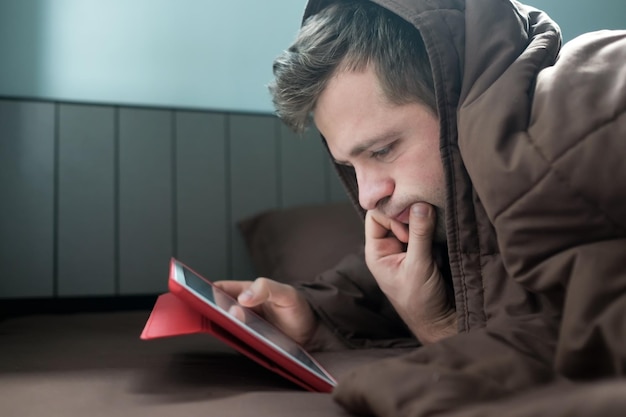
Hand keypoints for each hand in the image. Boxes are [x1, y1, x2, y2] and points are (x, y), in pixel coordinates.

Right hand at [214, 278, 316, 344]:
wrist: (312, 332)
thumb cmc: (297, 307)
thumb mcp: (285, 293)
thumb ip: (266, 288)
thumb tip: (243, 297)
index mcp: (245, 291)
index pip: (219, 289)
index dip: (206, 291)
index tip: (199, 297)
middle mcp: (241, 309)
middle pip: (217, 310)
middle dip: (214, 313)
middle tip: (225, 316)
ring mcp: (244, 327)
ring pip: (225, 328)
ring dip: (226, 329)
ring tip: (239, 328)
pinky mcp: (249, 343)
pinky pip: (237, 342)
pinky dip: (236, 342)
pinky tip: (244, 340)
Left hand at [364, 202, 456, 343]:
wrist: (440, 320)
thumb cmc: (421, 300)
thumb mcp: (418, 266)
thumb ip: (419, 235)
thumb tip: (420, 204)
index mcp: (377, 252)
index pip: (376, 216)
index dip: (392, 215)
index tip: (409, 230)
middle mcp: (389, 247)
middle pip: (394, 214)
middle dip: (409, 215)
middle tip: (425, 224)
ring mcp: (406, 247)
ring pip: (411, 220)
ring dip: (424, 221)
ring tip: (434, 229)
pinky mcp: (423, 249)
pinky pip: (425, 229)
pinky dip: (433, 228)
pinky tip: (440, 235)